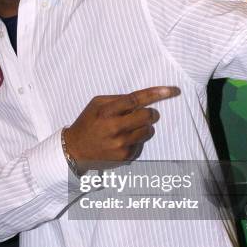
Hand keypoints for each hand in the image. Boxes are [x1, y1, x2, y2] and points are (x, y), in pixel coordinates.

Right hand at [64, 86, 178, 171]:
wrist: (75, 150)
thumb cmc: (88, 123)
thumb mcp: (96, 104)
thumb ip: (117, 99)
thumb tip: (140, 99)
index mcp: (107, 111)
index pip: (136, 99)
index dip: (156, 93)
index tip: (172, 90)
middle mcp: (115, 128)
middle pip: (147, 116)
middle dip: (151, 113)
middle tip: (148, 113)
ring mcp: (121, 144)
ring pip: (148, 130)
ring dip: (144, 127)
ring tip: (131, 128)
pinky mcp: (125, 156)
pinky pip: (141, 143)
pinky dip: (136, 139)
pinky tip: (122, 140)